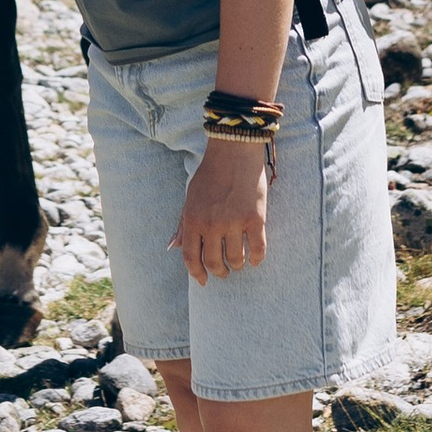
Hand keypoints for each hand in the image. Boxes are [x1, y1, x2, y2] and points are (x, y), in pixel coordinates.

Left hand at [175, 138, 269, 283]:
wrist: (234, 151)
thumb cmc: (211, 174)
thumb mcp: (190, 197)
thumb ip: (183, 224)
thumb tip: (173, 247)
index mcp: (193, 219)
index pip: (191, 257)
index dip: (197, 273)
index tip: (203, 280)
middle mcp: (211, 224)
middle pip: (213, 262)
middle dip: (219, 272)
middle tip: (224, 272)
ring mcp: (234, 222)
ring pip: (236, 259)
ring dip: (237, 266)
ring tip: (240, 264)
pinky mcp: (255, 219)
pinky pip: (258, 249)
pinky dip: (257, 258)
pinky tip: (256, 258)